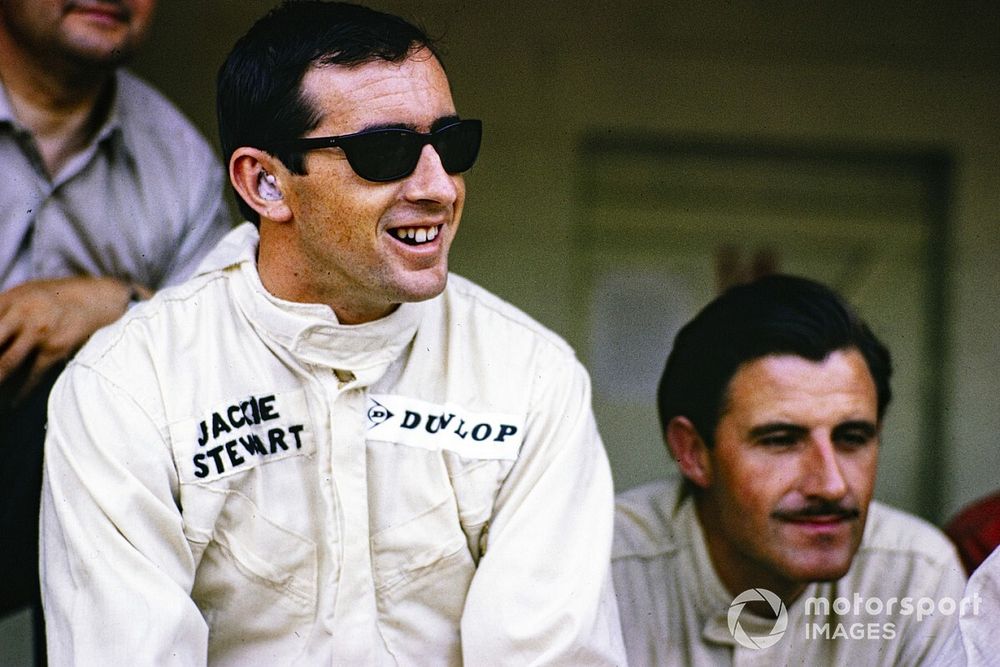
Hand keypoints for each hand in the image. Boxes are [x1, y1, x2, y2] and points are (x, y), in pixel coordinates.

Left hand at [0, 276, 143, 399]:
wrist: (95, 299)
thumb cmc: (52, 299)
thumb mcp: (21, 294)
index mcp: (7, 300)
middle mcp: (21, 314)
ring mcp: (39, 332)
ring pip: (5, 365)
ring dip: (0, 384)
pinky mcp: (56, 348)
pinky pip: (32, 376)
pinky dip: (18, 394)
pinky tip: (11, 404)